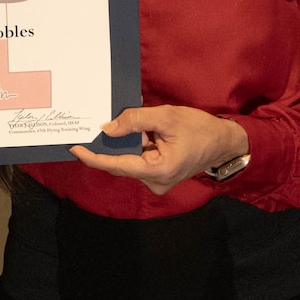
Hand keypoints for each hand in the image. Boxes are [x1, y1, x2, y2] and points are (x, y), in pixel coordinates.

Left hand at [69, 106, 249, 196]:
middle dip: (108, 146)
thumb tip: (107, 129)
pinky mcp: (160, 177)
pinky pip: (139, 161)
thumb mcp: (167, 117)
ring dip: (125, 144)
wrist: (224, 142)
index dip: (94, 158)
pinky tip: (135, 134)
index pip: (117, 165)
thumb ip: (136, 120)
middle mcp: (155, 182)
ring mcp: (158, 182)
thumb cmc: (199, 128)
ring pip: (130, 161)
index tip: (75, 148)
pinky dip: (135, 147)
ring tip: (120, 125)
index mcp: (158, 170)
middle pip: (122, 163)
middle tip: (90, 129)